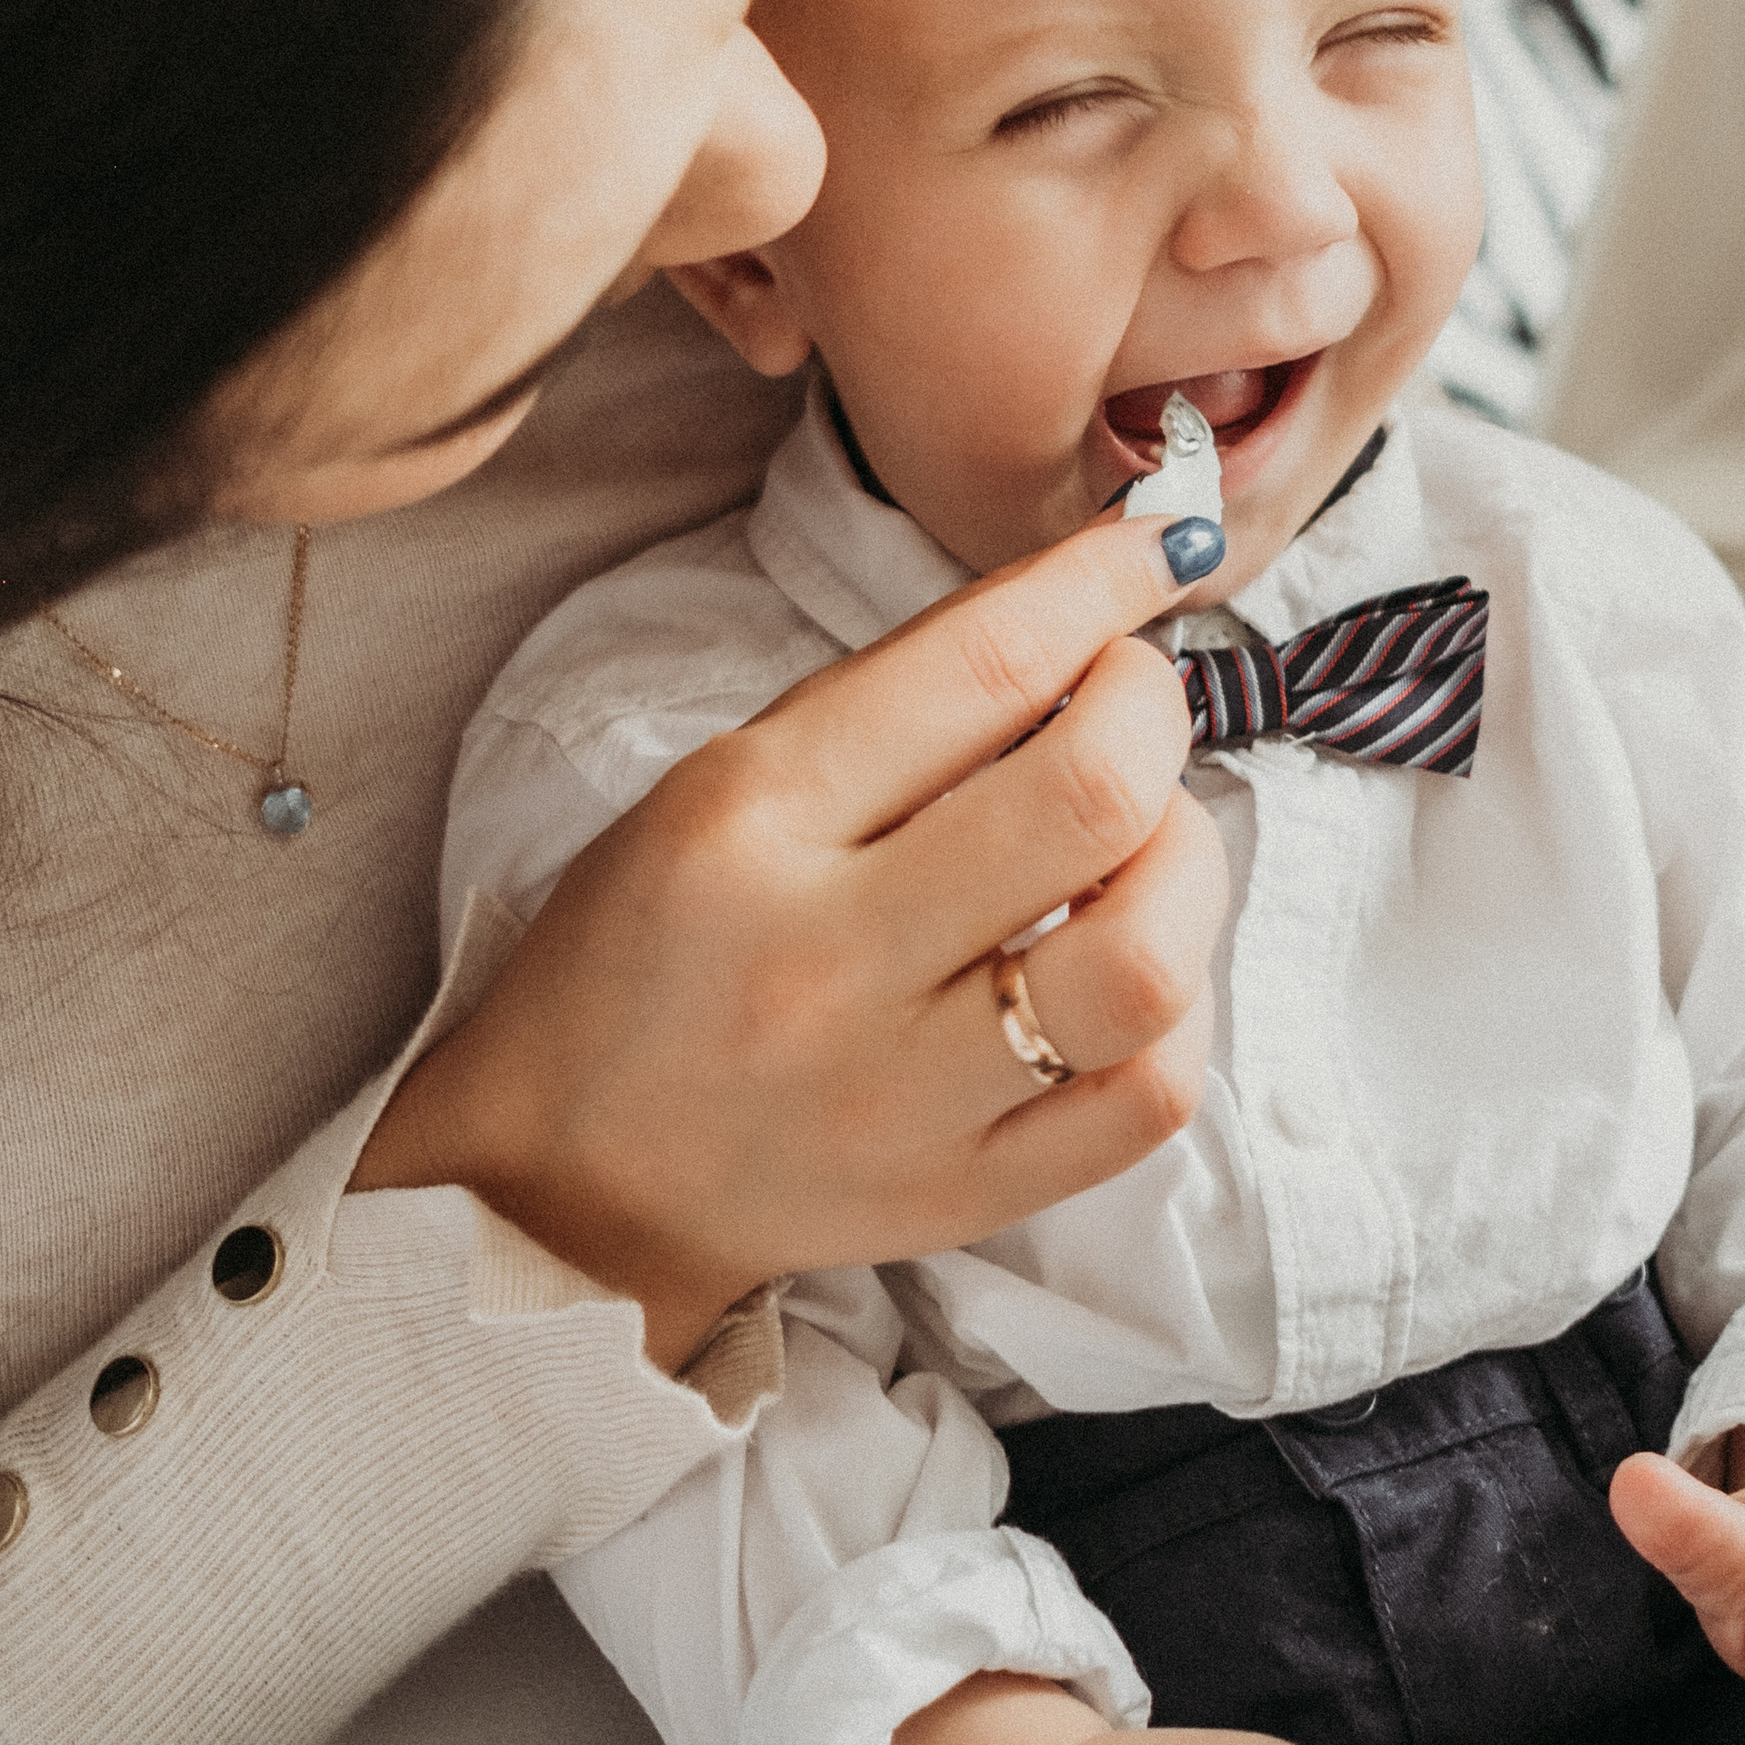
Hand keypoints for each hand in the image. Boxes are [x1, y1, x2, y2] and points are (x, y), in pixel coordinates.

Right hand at [356, 510, 1228, 1367]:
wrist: (561, 1181)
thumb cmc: (644, 954)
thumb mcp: (719, 782)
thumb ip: (896, 700)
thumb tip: (1083, 606)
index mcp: (749, 820)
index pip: (983, 665)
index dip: (1103, 583)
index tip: (1153, 551)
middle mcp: (827, 958)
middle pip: (1091, 797)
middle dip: (1153, 713)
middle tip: (1130, 709)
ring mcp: (900, 1095)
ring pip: (1143, 962)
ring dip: (1184, 870)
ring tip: (1144, 850)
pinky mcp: (959, 1194)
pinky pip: (1145, 1101)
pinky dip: (1178, 1015)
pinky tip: (1130, 974)